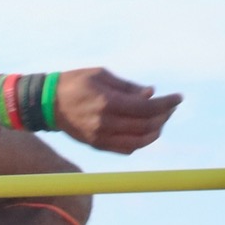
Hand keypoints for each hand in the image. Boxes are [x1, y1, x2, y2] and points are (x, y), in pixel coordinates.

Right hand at [54, 68, 180, 154]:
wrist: (45, 103)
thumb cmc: (74, 83)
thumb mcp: (102, 75)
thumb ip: (128, 87)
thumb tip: (151, 94)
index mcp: (107, 102)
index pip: (147, 108)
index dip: (167, 103)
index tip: (178, 97)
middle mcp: (105, 123)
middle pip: (146, 125)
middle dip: (164, 116)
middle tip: (169, 106)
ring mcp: (100, 136)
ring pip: (139, 142)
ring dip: (154, 132)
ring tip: (159, 120)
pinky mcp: (96, 144)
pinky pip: (125, 149)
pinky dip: (140, 142)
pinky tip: (144, 131)